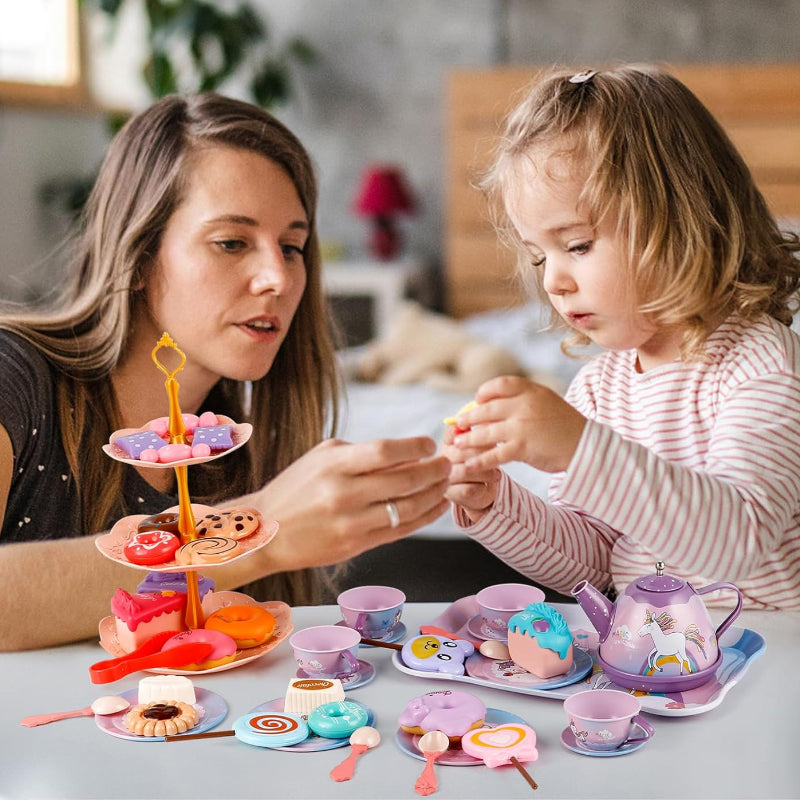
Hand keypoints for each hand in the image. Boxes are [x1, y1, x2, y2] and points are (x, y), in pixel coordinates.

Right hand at [250, 436, 450, 571]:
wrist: (265, 531)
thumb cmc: (296, 488)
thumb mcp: (322, 457)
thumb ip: (361, 453)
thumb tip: (406, 454)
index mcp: (334, 465)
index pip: (386, 451)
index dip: (415, 448)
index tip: (430, 446)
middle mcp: (343, 494)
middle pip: (404, 481)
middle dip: (435, 470)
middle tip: (448, 463)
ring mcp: (351, 523)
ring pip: (408, 508)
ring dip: (435, 494)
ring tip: (446, 483)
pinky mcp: (356, 545)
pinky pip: (401, 531)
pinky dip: (425, 517)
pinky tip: (436, 505)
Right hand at [441, 422, 499, 524]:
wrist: (480, 490)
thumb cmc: (482, 460)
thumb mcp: (484, 442)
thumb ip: (484, 428)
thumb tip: (492, 418)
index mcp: (448, 440)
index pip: (454, 432)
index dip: (472, 434)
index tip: (488, 437)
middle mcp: (442, 457)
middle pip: (461, 451)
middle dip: (483, 453)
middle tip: (497, 455)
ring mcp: (444, 477)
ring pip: (466, 470)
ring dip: (485, 471)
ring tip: (497, 472)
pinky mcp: (451, 494)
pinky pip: (468, 489)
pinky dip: (483, 485)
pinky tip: (490, 483)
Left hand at [452, 376, 585, 472]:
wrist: (586, 446)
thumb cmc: (563, 425)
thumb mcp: (546, 401)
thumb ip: (523, 400)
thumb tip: (491, 405)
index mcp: (531, 390)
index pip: (499, 385)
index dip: (484, 392)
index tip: (477, 401)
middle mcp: (524, 405)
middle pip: (487, 409)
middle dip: (469, 417)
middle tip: (459, 423)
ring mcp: (522, 426)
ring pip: (486, 432)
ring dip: (468, 438)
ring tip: (457, 443)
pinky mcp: (522, 448)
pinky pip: (494, 455)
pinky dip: (478, 461)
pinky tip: (468, 465)